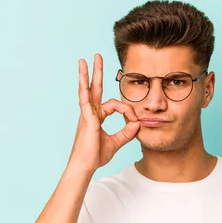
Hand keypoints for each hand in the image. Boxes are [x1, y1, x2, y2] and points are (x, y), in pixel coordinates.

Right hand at [68, 54, 139, 174]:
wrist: (85, 165)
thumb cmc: (95, 156)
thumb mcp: (116, 142)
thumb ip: (126, 133)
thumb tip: (137, 124)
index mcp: (97, 117)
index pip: (114, 105)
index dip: (127, 110)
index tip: (135, 120)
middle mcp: (90, 113)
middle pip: (94, 88)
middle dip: (96, 72)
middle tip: (96, 56)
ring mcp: (87, 114)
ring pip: (87, 90)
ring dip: (86, 74)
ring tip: (84, 60)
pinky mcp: (86, 118)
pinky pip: (87, 101)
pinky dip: (87, 90)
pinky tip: (84, 78)